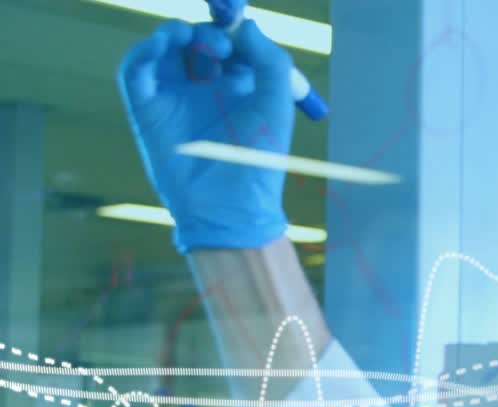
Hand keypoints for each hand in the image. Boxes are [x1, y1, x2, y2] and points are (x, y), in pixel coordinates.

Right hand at [118, 20, 295, 252]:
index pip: (231, 43)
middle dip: (206, 33)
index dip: (233, 30)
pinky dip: (142, 51)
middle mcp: (205, 89)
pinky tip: (159, 44)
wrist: (230, 205)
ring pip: (164, 49)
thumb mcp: (276, 105)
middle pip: (196, 41)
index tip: (240, 30)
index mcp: (238, 87)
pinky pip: (135, 72)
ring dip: (171, 33)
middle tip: (220, 47)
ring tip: (187, 36)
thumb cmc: (259, 159)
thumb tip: (246, 24)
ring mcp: (174, 97)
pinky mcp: (147, 110)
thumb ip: (271, 61)